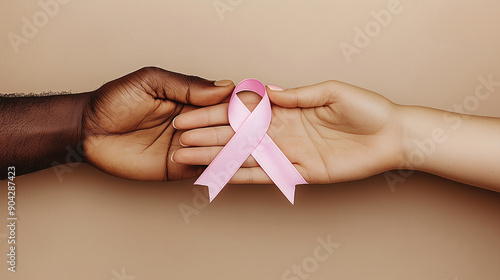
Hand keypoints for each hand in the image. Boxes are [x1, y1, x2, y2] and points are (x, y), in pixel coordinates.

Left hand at [82, 67, 233, 180]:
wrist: (88, 131)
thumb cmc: (114, 101)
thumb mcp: (151, 82)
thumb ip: (187, 85)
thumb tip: (225, 87)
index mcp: (193, 100)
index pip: (226, 103)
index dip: (237, 106)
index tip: (244, 108)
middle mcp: (197, 123)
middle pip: (229, 128)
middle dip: (229, 129)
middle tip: (224, 129)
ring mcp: (190, 147)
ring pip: (222, 150)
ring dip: (221, 148)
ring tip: (207, 144)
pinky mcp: (181, 169)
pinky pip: (207, 170)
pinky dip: (216, 168)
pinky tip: (219, 164)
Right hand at [172, 81, 404, 183]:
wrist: (392, 136)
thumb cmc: (366, 109)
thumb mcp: (330, 92)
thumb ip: (296, 94)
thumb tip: (265, 89)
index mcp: (286, 108)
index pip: (242, 112)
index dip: (214, 114)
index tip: (188, 116)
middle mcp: (282, 131)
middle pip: (237, 135)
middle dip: (206, 138)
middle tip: (178, 142)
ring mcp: (289, 153)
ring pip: (246, 156)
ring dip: (217, 158)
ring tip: (189, 159)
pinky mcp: (301, 173)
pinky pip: (268, 175)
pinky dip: (244, 176)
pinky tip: (223, 177)